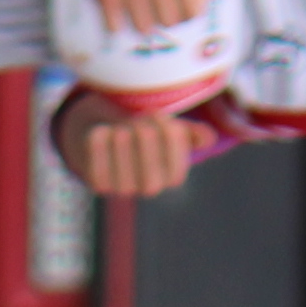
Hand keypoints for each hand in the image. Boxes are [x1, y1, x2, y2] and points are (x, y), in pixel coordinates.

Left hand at [49, 92, 206, 201]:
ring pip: (122, 152)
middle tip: (138, 122)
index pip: (176, 164)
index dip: (168, 135)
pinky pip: (96, 154)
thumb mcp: (169, 129)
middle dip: (145, 136)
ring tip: (121, 126)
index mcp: (172, 176)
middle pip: (150, 166)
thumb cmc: (145, 132)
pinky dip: (99, 137)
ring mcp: (121, 188)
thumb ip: (189, 133)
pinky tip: (103, 132)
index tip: (160, 118)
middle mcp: (149, 188)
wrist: (110, 138)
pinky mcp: (98, 183)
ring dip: (122, 132)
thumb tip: (208, 138)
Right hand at [64, 0, 212, 39]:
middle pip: (171, 22)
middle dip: (167, 20)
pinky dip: (117, 23)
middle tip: (162, 14)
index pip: (195, 9)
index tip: (186, 13)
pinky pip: (116, 26)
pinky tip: (117, 14)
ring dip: (144, 24)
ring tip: (140, 15)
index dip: (191, 14)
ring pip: (145, 28)